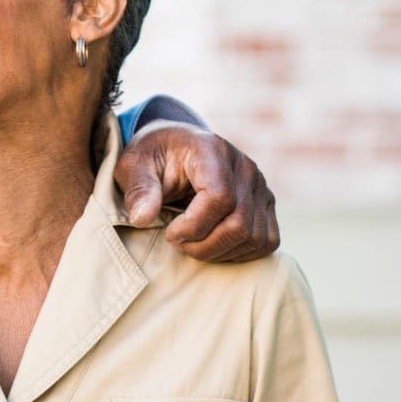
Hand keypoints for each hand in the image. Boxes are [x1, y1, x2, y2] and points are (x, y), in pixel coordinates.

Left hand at [116, 122, 279, 262]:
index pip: (219, 198)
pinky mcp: (266, 204)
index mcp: (212, 151)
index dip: (193, 225)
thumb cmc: (153, 156)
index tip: (169, 231)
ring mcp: (260, 186)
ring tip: (192, 244)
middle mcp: (245, 167)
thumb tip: (142, 218)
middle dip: (203, 245)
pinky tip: (213, 246)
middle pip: (239, 224)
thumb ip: (139, 189)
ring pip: (254, 238)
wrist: (175, 147)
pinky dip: (240, 253)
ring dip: (220, 252)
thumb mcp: (133, 164)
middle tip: (177, 242)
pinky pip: (267, 241)